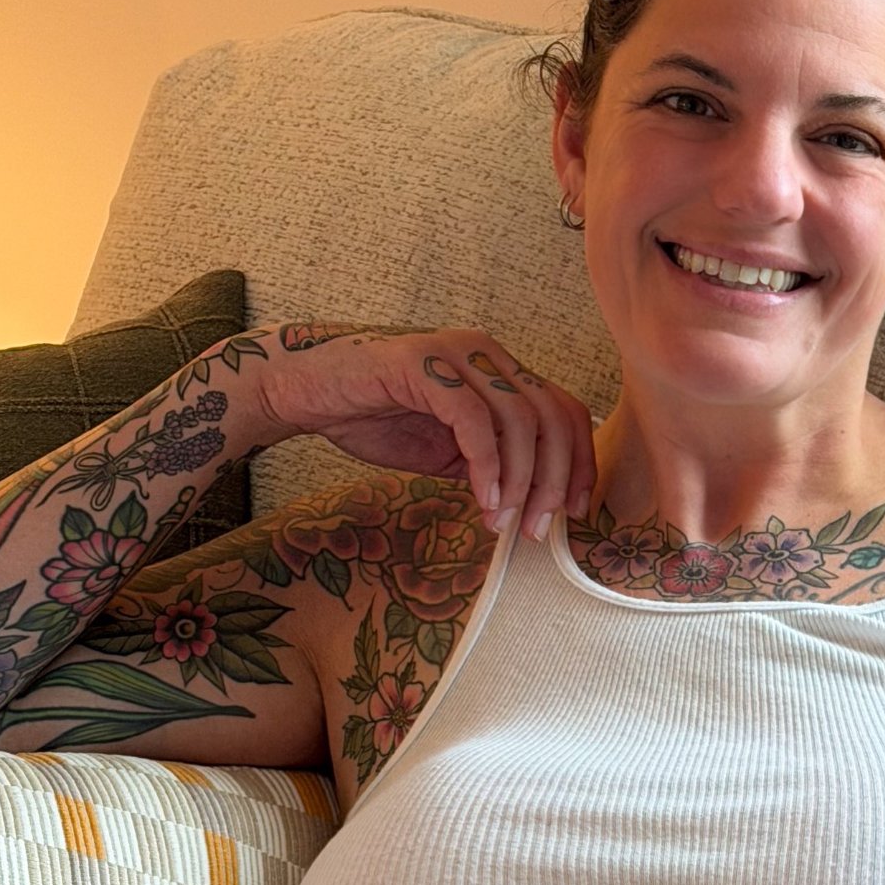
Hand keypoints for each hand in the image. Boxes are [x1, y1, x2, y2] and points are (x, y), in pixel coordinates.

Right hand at [229, 323, 596, 539]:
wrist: (304, 391)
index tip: (574, 515)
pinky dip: (486, 463)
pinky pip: (473, 416)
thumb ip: (490, 466)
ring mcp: (456, 354)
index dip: (579, 464)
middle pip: (552, 417)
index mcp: (500, 372)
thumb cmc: (374, 417)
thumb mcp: (447, 451)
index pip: (565, 412)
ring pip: (520, 418)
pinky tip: (483, 499)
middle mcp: (487, 354)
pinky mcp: (422, 363)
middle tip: (537, 531)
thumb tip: (531, 507)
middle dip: (554, 482)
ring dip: (521, 480)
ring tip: (503, 523)